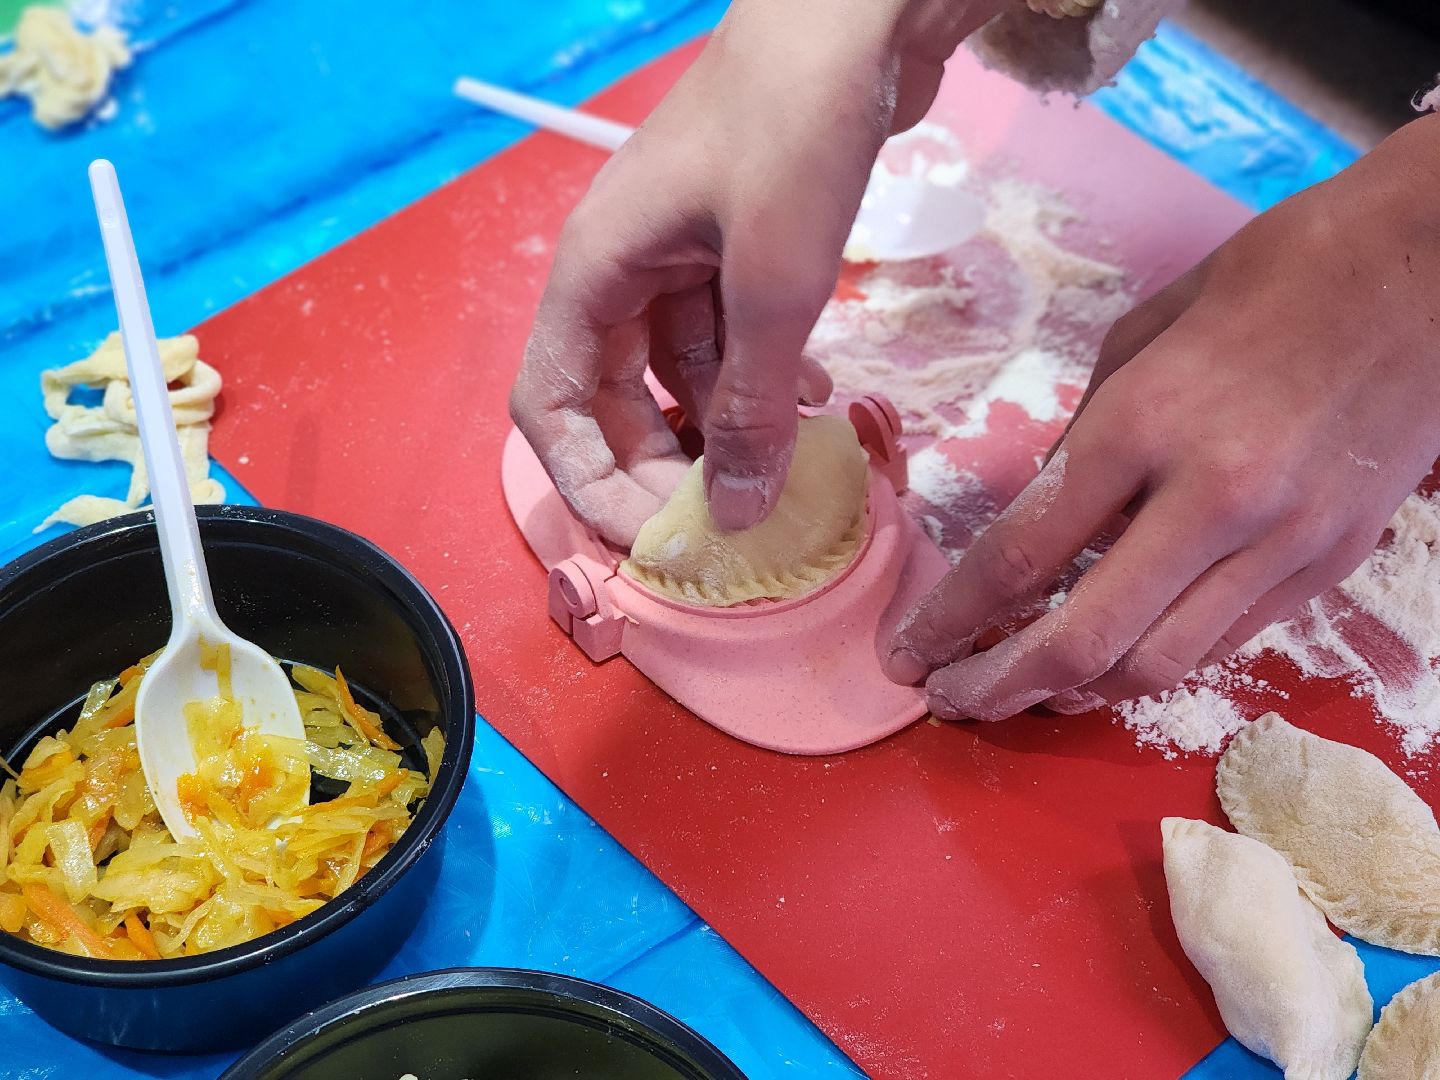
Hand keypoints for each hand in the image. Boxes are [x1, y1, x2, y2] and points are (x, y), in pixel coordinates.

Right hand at [511, 0, 1009, 545]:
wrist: (856, 11)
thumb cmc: (795, 134)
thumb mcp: (773, 285)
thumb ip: (751, 405)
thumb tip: (737, 513)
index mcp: (594, 273)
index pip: (552, 407)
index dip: (590, 485)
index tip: (656, 541)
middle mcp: (620, 271)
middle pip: (613, 402)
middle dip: (663, 468)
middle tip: (731, 521)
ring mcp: (676, 257)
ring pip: (677, 375)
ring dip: (722, 426)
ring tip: (787, 464)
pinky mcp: (729, 246)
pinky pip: (725, 337)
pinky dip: (757, 378)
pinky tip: (813, 399)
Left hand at [885, 113, 1439, 719]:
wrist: (1434, 268)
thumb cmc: (1278, 274)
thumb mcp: (1145, 335)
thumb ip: (1087, 438)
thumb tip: (1044, 518)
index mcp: (1145, 425)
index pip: (1020, 556)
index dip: (950, 620)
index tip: (905, 653)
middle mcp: (1211, 501)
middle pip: (1083, 639)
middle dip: (999, 685)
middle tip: (949, 701)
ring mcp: (1283, 543)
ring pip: (1159, 666)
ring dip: (1075, 692)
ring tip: (1023, 690)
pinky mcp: (1333, 565)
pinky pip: (1226, 644)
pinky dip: (1156, 664)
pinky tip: (1112, 663)